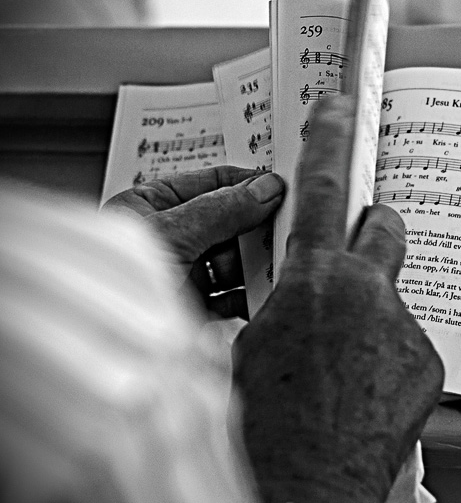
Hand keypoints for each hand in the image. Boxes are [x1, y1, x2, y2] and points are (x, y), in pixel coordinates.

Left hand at [102, 167, 283, 318]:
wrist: (101, 351)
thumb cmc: (110, 284)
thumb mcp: (171, 234)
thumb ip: (221, 210)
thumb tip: (264, 189)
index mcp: (150, 207)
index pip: (209, 184)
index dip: (246, 183)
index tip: (280, 185)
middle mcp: (169, 239)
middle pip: (228, 224)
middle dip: (256, 229)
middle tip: (284, 229)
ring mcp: (183, 275)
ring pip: (234, 261)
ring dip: (256, 265)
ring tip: (278, 265)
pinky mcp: (193, 310)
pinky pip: (232, 297)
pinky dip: (251, 296)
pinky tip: (265, 294)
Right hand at [232, 96, 443, 502]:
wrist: (309, 484)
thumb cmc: (268, 426)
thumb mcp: (247, 347)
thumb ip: (278, 304)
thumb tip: (289, 300)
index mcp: (313, 281)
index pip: (322, 188)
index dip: (329, 139)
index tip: (339, 107)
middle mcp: (367, 294)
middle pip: (383, 227)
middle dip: (367, 232)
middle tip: (349, 259)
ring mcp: (403, 327)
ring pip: (390, 295)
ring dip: (369, 315)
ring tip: (343, 362)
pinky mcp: (427, 362)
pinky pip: (404, 341)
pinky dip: (385, 356)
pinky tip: (362, 388)